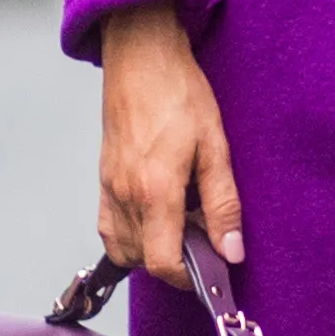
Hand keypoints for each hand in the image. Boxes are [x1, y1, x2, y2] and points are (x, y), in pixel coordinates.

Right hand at [97, 1, 241, 284]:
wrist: (140, 57)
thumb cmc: (179, 93)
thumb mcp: (215, 147)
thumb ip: (223, 204)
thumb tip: (231, 251)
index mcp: (154, 191)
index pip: (162, 263)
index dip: (188, 278)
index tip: (211, 269)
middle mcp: (124, 196)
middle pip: (143, 262)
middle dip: (175, 261)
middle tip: (202, 235)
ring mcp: (108, 190)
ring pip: (124, 249)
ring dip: (153, 250)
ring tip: (181, 222)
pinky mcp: (102, 181)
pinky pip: (110, 230)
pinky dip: (132, 237)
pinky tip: (157, 215)